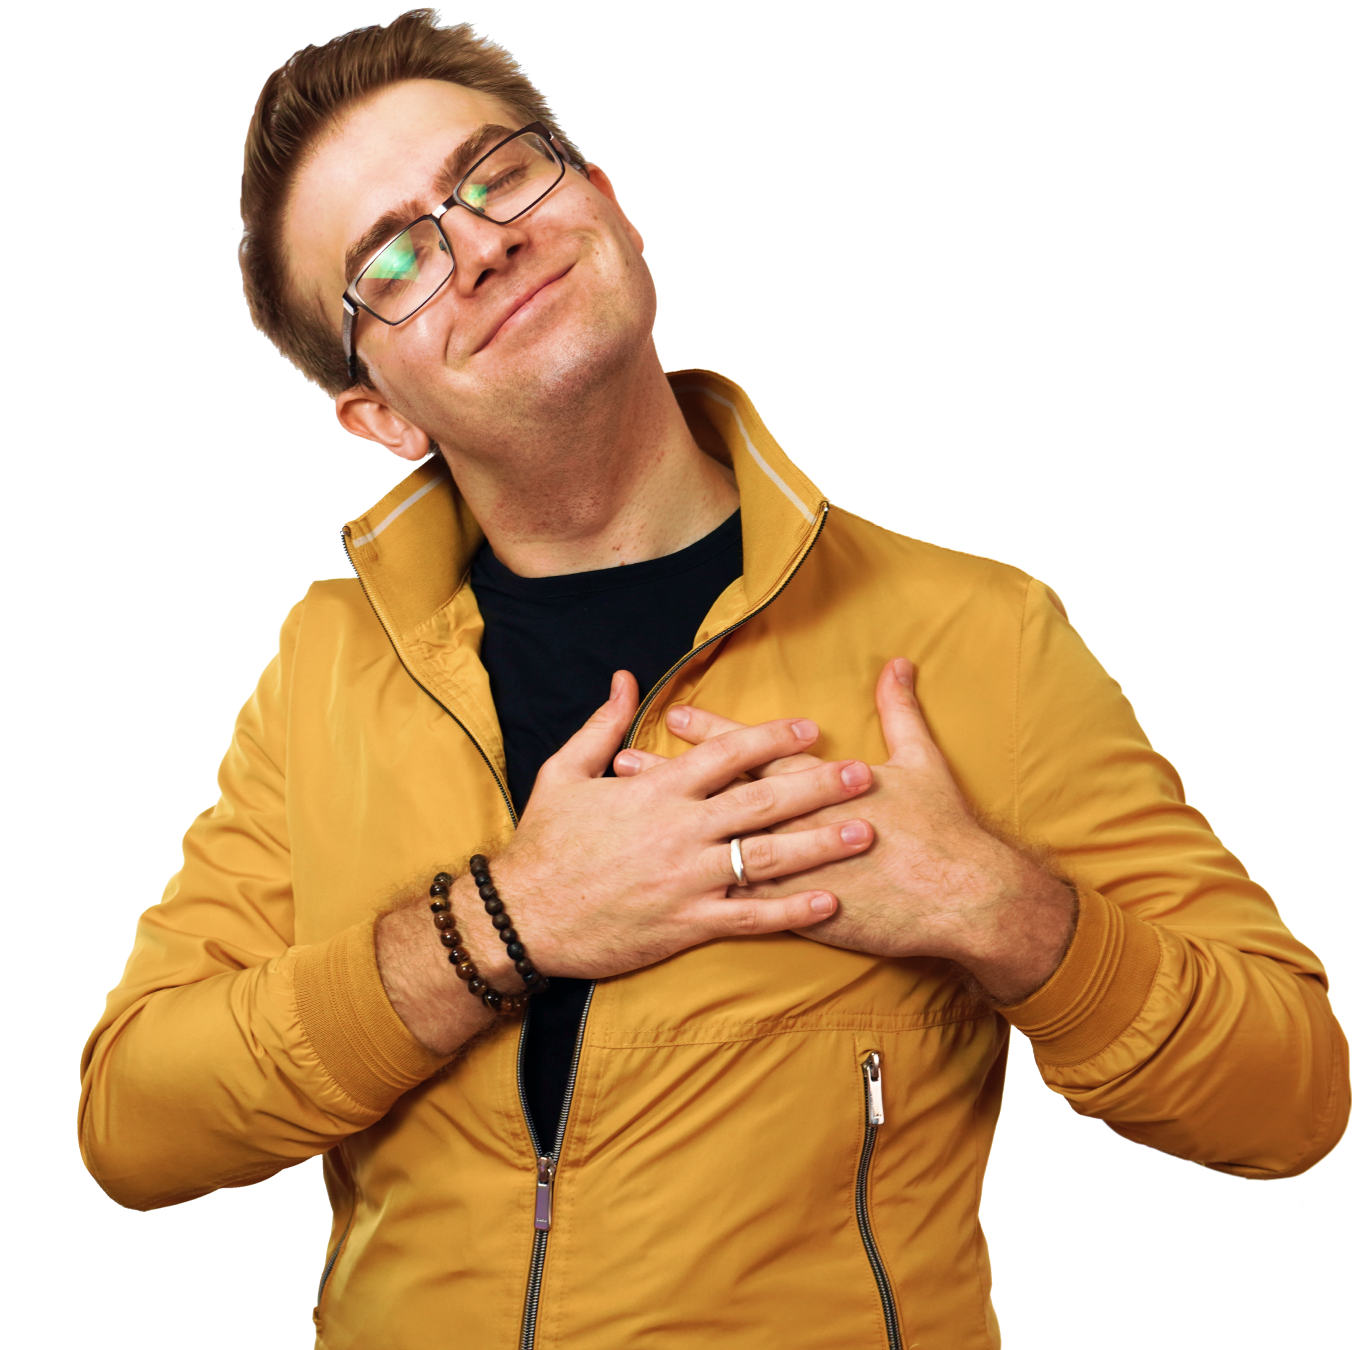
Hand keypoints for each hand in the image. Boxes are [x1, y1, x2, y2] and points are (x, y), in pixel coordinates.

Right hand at [485, 669, 878, 980]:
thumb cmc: (543, 843)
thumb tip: (623, 678)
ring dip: (819, 844)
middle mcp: (679, 831)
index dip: (772, 738)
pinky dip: (791, 910)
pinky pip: (749, 915)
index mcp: (655, 791)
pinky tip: (828, 902)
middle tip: (863, 775)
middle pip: (761, 801)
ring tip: (863, 833)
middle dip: (817, 786)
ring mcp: (686, 880)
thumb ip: (601, 725)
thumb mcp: (564, 772)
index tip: (811, 728)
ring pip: (766, 857)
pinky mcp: (686, 925)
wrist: (521, 918)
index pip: (726, 754)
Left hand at [615, 659, 1077, 1003]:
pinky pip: (744, 907)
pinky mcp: (801, 914)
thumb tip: (897, 663)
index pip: (753, 750)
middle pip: (721, 797)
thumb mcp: (921, 759)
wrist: (962, 898)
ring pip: (720, 851)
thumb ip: (900, 709)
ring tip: (627, 828)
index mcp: (820, 784)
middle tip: (625, 764)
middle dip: (671, 780)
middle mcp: (797, 824)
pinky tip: (666, 896)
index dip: (712, 732)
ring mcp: (794, 871)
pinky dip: (705, 898)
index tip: (673, 714)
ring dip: (673, 838)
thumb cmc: (942, 828)